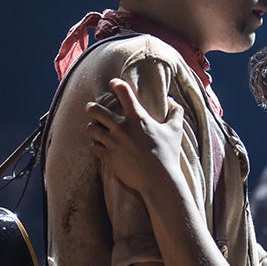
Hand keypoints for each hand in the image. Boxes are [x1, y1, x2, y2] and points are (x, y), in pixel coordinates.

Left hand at [86, 78, 186, 194]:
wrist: (159, 181)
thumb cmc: (168, 154)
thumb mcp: (176, 130)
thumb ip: (176, 111)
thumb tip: (171, 100)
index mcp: (137, 117)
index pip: (121, 90)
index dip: (115, 84)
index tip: (113, 85)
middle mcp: (121, 127)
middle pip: (95, 109)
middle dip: (92, 107)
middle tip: (92, 108)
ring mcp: (112, 143)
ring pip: (90, 128)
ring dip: (93, 127)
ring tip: (96, 128)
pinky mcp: (108, 157)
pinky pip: (93, 147)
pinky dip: (96, 145)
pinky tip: (101, 146)